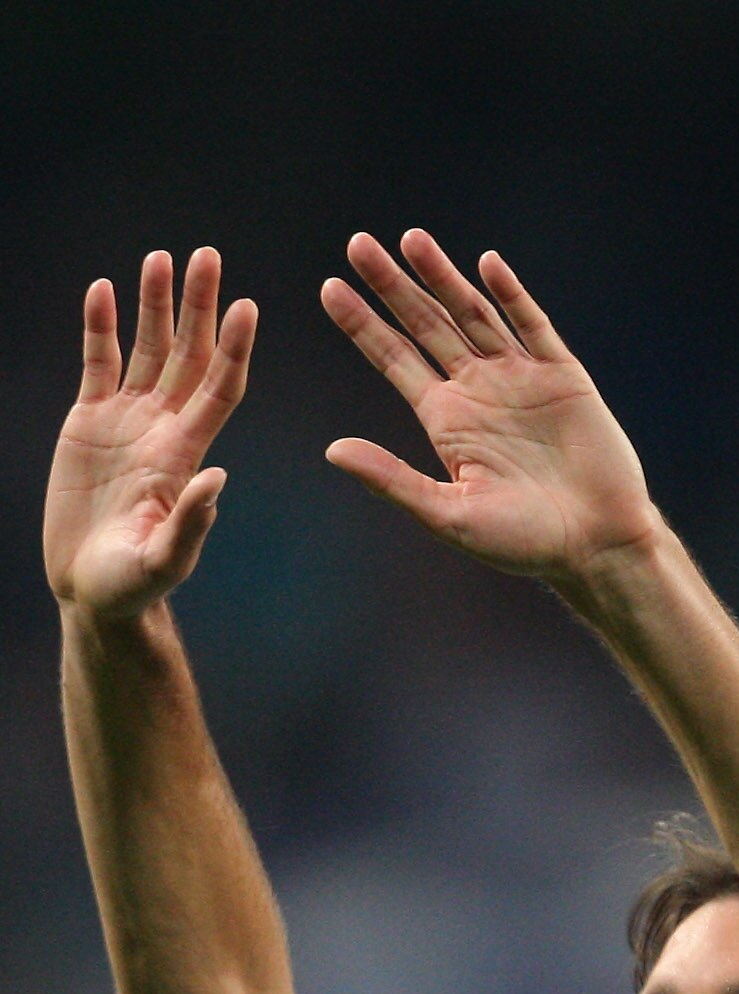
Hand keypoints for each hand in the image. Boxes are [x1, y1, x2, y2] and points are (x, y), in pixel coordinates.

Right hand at [45, 249, 255, 618]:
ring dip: (154, 304)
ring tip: (162, 258)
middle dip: (198, 307)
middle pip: (188, 355)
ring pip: (146, 349)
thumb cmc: (133, 585)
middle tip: (208, 257)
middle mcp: (163, 428)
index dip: (232, 349)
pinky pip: (97, 362)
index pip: (219, 390)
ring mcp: (126, 421)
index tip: (247, 308)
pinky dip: (99, 326)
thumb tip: (217, 480)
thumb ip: (191, 522)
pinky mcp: (87, 421)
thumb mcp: (164, 560)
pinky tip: (103, 290)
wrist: (91, 588)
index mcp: (186, 455)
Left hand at [321, 231, 659, 585]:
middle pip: (426, 325)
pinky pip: (532, 327)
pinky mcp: (562, 377)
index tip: (330, 288)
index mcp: (447, 420)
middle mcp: (478, 391)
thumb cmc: (525, 542)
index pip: (394, 360)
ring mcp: (520, 379)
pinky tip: (486, 265)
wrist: (599, 544)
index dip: (363, 324)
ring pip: (473, 314)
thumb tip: (333, 450)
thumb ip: (393, 480)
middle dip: (393, 286)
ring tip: (411, 239)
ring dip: (443, 277)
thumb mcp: (450, 515)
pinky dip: (511, 295)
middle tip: (357, 244)